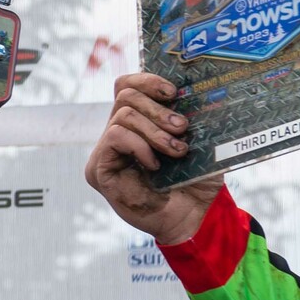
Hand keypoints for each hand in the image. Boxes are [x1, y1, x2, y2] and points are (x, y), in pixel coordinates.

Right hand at [84, 72, 224, 245]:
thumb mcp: (200, 142)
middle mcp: (118, 132)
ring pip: (122, 116)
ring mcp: (106, 151)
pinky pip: (115, 138)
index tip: (174, 92)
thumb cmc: (197, 182)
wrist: (193, 219)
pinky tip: (155, 164)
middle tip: (182, 128)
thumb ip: (191, 117)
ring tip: (177, 151)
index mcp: (138, 122)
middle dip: (158, 108)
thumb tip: (196, 91)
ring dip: (155, 131)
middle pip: (125, 94)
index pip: (127, 85)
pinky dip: (139, 146)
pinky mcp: (99, 169)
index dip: (148, 80)